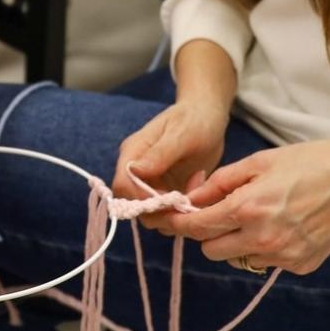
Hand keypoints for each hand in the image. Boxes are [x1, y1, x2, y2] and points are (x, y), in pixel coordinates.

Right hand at [113, 100, 229, 230]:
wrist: (207, 117)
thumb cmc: (194, 119)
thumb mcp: (181, 133)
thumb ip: (160, 153)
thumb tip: (135, 170)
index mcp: (133, 152)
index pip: (122, 185)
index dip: (141, 199)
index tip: (168, 201)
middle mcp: (137, 170)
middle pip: (134, 205)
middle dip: (159, 210)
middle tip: (187, 199)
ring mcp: (150, 182)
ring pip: (151, 213)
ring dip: (173, 211)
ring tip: (196, 187)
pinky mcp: (165, 191)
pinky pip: (167, 212)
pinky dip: (182, 209)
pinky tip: (198, 187)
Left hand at [155, 138, 329, 275]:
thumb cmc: (309, 162)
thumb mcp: (259, 162)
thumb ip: (221, 183)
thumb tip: (192, 199)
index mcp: (249, 208)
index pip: (198, 227)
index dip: (180, 223)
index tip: (172, 219)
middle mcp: (263, 238)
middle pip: (211, 251)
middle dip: (209, 234)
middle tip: (220, 214)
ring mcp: (283, 256)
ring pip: (238, 259)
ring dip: (237, 243)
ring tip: (258, 217)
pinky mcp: (300, 266)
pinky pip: (266, 262)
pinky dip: (265, 248)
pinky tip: (282, 226)